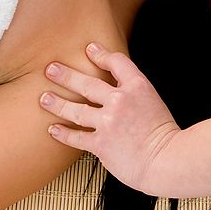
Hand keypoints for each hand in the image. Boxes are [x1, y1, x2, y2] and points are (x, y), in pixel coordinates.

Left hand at [39, 43, 180, 192]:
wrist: (167, 160)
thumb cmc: (163, 133)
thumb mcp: (153, 100)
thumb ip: (133, 92)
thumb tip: (114, 88)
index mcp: (137, 86)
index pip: (116, 62)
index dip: (101, 54)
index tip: (89, 49)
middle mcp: (120, 100)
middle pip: (87, 83)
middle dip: (66, 75)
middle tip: (50, 68)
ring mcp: (108, 122)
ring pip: (76, 109)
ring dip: (57, 103)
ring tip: (43, 97)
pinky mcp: (100, 144)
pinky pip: (76, 137)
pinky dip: (63, 133)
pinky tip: (53, 129)